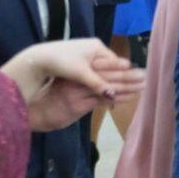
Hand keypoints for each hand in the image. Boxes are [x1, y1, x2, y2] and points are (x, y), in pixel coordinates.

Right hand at [25, 39, 143, 130]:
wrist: (37, 112)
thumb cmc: (51, 99)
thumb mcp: (64, 85)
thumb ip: (79, 80)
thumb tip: (99, 77)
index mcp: (72, 72)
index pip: (96, 66)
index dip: (114, 65)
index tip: (130, 64)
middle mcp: (74, 80)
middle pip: (104, 75)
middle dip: (125, 75)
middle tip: (141, 73)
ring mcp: (75, 93)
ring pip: (105, 88)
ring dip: (125, 87)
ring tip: (141, 85)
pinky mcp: (77, 106)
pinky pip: (100, 101)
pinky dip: (116, 99)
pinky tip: (128, 98)